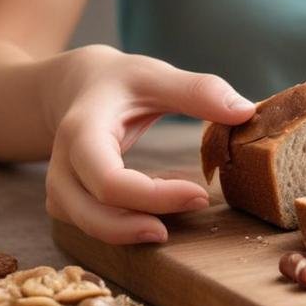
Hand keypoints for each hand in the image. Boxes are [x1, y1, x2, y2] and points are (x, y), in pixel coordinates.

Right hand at [41, 45, 254, 243]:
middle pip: (87, 212)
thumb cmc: (119, 82)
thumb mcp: (155, 76)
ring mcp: (59, 183)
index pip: (108, 179)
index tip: (200, 194)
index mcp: (82, 129)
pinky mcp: (68, 198)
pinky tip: (154, 213)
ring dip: (128, 230)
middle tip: (189, 215)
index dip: (153, 196)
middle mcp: (63, 161)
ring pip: (84, 223)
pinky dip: (120, 225)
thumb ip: (197, 90)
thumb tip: (245, 111)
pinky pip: (88, 222)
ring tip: (172, 219)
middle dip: (134, 226)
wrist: (76, 87)